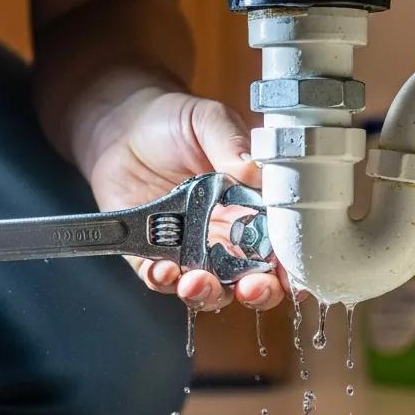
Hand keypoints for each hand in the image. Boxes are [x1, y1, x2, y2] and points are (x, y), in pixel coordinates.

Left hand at [87, 89, 285, 309]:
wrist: (122, 125)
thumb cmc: (173, 122)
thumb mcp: (208, 121)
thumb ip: (232, 143)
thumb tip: (255, 171)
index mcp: (252, 209)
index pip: (281, 249)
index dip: (292, 269)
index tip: (293, 275)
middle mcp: (225, 237)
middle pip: (251, 280)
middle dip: (257, 293)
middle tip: (251, 288)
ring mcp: (189, 250)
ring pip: (208, 289)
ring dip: (208, 294)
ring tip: (198, 283)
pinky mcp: (150, 255)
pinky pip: (159, 279)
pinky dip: (162, 282)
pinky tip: (163, 270)